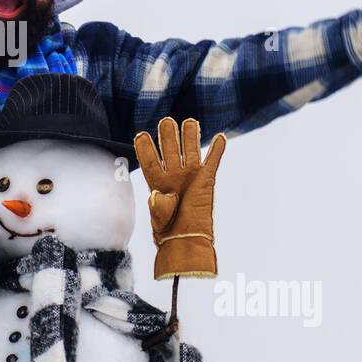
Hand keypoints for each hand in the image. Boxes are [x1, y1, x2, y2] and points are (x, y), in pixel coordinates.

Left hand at [133, 117, 226, 278]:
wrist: (188, 240)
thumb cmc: (169, 231)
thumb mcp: (159, 218)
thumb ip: (158, 206)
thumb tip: (156, 196)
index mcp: (156, 182)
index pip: (149, 161)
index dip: (145, 148)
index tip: (141, 135)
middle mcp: (173, 175)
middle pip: (170, 150)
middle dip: (168, 136)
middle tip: (166, 121)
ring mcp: (190, 176)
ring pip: (190, 150)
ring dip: (190, 136)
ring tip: (190, 122)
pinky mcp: (206, 180)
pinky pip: (212, 161)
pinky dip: (217, 149)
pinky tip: (220, 137)